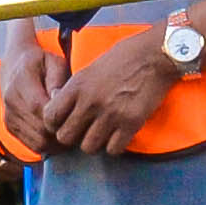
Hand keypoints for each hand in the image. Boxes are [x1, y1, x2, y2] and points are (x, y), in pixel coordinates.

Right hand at [0, 22, 72, 141]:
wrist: (14, 66)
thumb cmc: (41, 63)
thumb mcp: (54, 62)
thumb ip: (58, 79)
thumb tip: (59, 99)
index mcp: (21, 82)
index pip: (40, 109)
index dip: (61, 118)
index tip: (77, 116)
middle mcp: (11, 102)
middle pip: (41, 131)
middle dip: (62, 133)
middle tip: (79, 128)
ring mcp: (9, 117)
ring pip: (38, 143)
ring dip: (57, 142)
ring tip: (70, 132)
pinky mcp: (10, 128)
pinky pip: (32, 145)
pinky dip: (48, 145)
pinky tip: (59, 135)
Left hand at [41, 29, 184, 155]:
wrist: (155, 55)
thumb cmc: (124, 58)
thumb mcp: (90, 68)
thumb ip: (74, 89)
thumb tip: (60, 106)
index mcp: (77, 85)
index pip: (50, 117)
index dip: (54, 124)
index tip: (63, 123)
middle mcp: (90, 102)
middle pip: (65, 137)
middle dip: (73, 137)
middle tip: (83, 131)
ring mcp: (110, 114)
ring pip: (88, 147)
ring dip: (94, 143)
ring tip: (102, 133)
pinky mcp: (131, 123)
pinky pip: (113, 150)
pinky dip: (114, 146)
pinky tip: (118, 135)